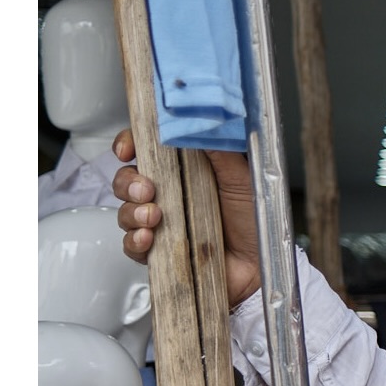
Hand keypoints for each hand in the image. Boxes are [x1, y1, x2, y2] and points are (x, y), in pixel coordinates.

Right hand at [111, 128, 262, 307]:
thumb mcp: (241, 178)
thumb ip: (219, 150)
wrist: (260, 263)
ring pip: (125, 211)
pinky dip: (135, 241)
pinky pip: (132, 245)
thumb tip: (199, 123)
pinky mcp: (160, 252)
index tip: (127, 149)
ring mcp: (162, 223)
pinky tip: (147, 238)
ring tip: (154, 216)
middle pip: (127, 180)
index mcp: (185, 171)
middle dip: (128, 182)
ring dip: (132, 212)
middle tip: (147, 189)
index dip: (130, 145)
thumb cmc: (254, 220)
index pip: (146, 151)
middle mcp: (170, 195)